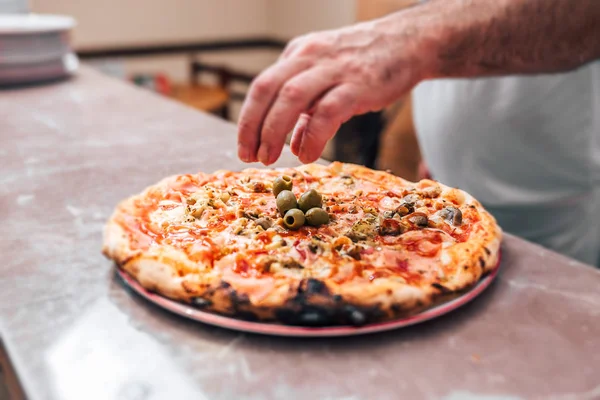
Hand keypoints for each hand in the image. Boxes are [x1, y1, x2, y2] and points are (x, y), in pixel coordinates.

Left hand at [237, 16, 432, 164]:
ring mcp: (334, 68)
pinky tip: (308, 155)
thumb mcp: (329, 78)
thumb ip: (309, 110)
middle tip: (250, 156)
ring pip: (291, 98)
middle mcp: (310, 56)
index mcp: (299, 54)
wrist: (411, 42)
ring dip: (274, 131)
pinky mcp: (358, 84)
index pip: (261, 86)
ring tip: (269, 158)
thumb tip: (295, 146)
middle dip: (252, 126)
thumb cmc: (368, 63)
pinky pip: (327, 112)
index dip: (248, 119)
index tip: (244, 147)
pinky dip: (313, 136)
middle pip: (267, 89)